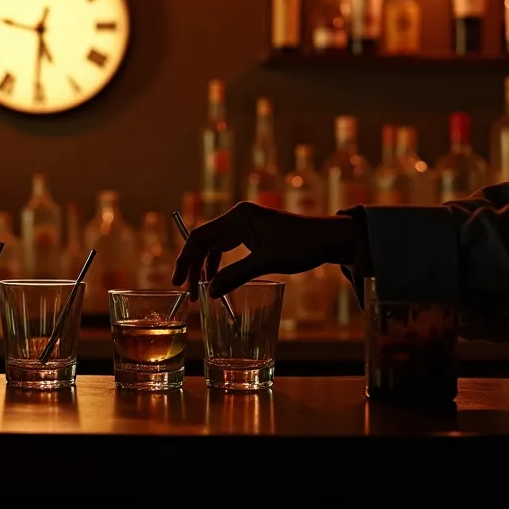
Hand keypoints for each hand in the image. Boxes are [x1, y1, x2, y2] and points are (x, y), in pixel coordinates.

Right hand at [171, 202, 360, 298]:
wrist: (330, 239)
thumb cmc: (301, 245)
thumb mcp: (266, 262)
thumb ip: (235, 276)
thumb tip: (210, 293)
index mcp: (238, 216)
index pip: (200, 236)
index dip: (185, 259)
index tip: (178, 280)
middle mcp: (239, 217)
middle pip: (205, 241)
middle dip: (194, 266)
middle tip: (189, 292)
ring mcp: (246, 225)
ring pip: (215, 246)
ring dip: (206, 267)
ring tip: (202, 290)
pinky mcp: (255, 234)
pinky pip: (228, 248)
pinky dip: (221, 264)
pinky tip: (218, 279)